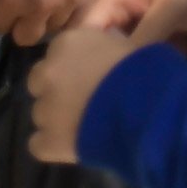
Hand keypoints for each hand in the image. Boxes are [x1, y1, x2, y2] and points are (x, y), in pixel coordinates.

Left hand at [0, 0, 107, 47]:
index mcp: (9, 0)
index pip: (0, 26)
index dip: (1, 15)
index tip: (4, 6)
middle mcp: (38, 10)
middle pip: (27, 36)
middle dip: (23, 24)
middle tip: (26, 8)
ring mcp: (66, 4)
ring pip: (54, 28)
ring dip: (49, 17)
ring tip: (51, 1)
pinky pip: (78, 18)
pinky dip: (71, 13)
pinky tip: (68, 2)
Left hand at [26, 20, 135, 164]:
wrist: (147, 112)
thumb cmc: (146, 71)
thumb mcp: (134, 44)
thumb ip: (112, 44)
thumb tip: (112, 46)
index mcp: (67, 43)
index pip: (59, 52)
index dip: (76, 64)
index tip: (94, 73)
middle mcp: (48, 72)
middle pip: (40, 81)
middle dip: (58, 89)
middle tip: (86, 98)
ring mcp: (44, 109)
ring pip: (41, 113)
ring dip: (57, 117)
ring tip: (86, 124)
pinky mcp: (47, 141)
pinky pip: (39, 144)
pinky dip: (54, 144)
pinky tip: (76, 144)